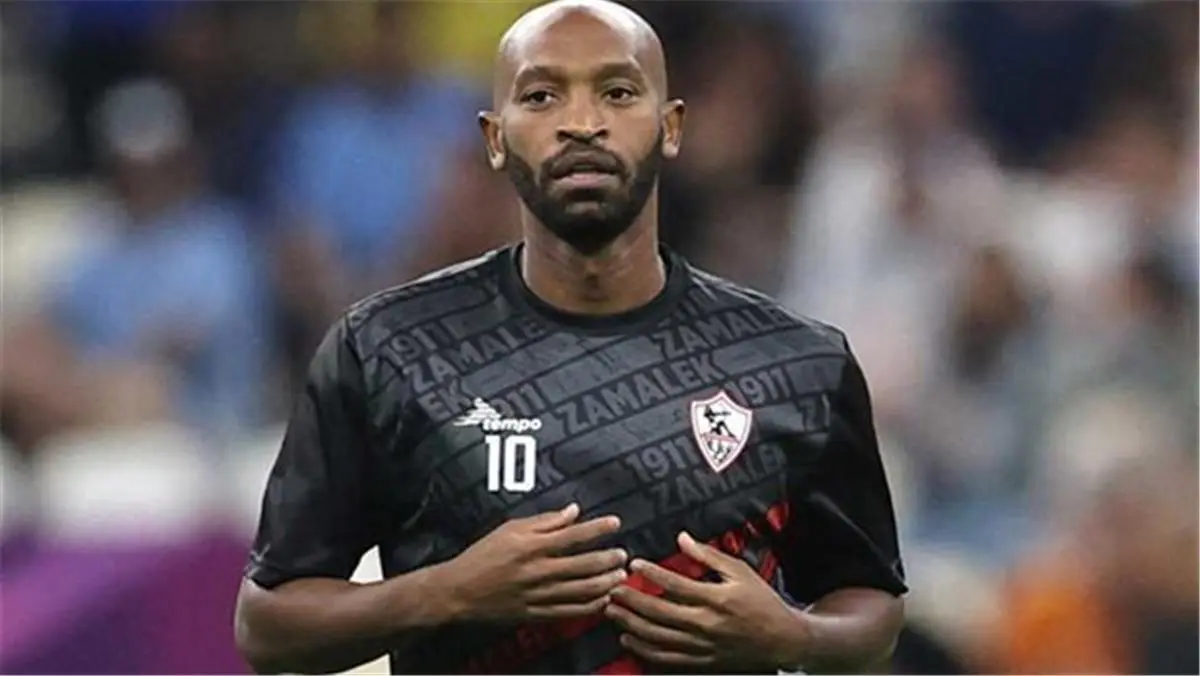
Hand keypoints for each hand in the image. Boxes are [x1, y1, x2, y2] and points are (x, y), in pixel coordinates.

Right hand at [437, 503, 627, 622]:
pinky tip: (602, 600)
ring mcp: (537, 595)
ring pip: (580, 591)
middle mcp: (537, 571)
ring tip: (619, 576)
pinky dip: (589, 607)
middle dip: (608, 559)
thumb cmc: (483, 555)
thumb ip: (544, 521)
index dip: (597, 528)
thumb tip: (573, 511)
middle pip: (582, 565)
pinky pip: (569, 612)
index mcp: (530, 547)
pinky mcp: (535, 614)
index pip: (572, 535)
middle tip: (623, 554)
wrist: (458, 590)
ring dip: (604, 583)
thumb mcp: (510, 529)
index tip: (615, 522)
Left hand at [605, 532, 807, 670]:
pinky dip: (645, 649)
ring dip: (631, 625)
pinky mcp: (702, 661)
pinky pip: (667, 658)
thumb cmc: (761, 601)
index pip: (676, 585)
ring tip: (613, 612)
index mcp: (716, 599)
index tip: (634, 564)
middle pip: (660, 612)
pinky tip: (629, 639)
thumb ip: (708, 556)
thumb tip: (681, 538)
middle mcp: (707, 624)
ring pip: (658, 637)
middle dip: (632, 601)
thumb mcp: (740, 571)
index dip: (652, 573)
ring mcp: (703, 646)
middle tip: (612, 590)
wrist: (782, 640)